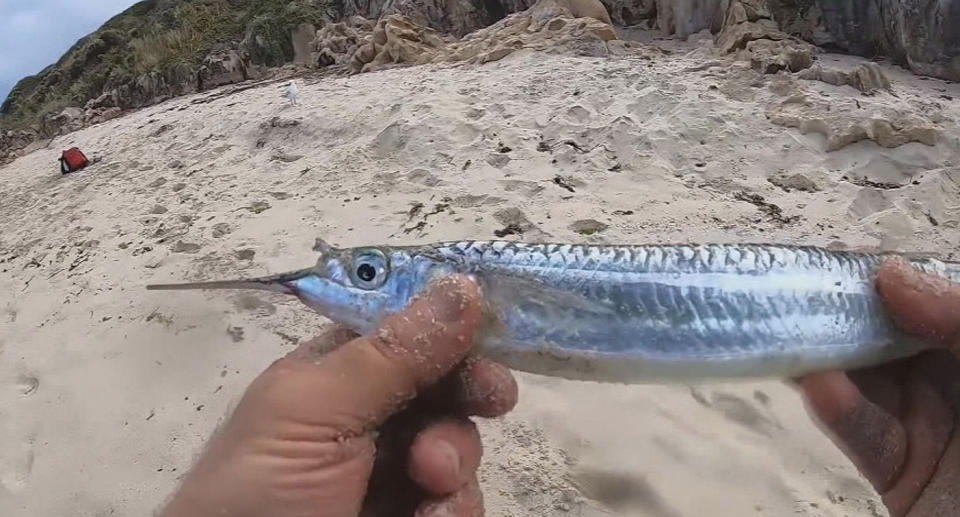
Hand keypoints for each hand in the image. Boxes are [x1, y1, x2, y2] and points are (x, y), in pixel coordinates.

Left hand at [161, 275, 517, 516]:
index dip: (449, 328)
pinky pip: (457, 503)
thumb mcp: (313, 413)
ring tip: (430, 486)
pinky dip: (453, 509)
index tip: (493, 329)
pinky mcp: (411, 516)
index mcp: (332, 378)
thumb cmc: (260, 494)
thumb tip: (462, 285)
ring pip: (459, 447)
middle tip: (492, 399)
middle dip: (465, 396)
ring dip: (456, 462)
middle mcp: (366, 421)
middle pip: (444, 387)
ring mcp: (390, 476)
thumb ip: (389, 354)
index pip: (404, 332)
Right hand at [799, 257, 959, 516]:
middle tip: (801, 291)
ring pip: (869, 383)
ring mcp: (932, 429)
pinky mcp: (902, 473)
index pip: (936, 300)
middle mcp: (959, 383)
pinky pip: (866, 436)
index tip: (850, 259)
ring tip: (795, 334)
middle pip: (894, 338)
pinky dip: (840, 412)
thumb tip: (890, 274)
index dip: (895, 277)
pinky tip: (819, 387)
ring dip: (830, 359)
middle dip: (848, 315)